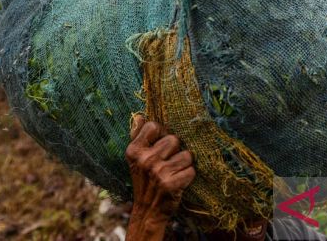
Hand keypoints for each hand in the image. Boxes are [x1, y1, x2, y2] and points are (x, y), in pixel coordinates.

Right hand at [125, 115, 194, 240]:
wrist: (147, 211)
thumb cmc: (144, 180)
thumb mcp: (135, 158)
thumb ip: (138, 136)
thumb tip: (140, 116)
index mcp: (134, 151)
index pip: (153, 126)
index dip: (161, 133)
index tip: (160, 144)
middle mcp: (145, 160)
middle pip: (173, 139)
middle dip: (175, 150)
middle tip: (167, 163)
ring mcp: (158, 172)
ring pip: (186, 154)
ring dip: (184, 163)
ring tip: (174, 172)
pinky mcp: (171, 184)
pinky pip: (191, 170)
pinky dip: (188, 176)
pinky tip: (179, 181)